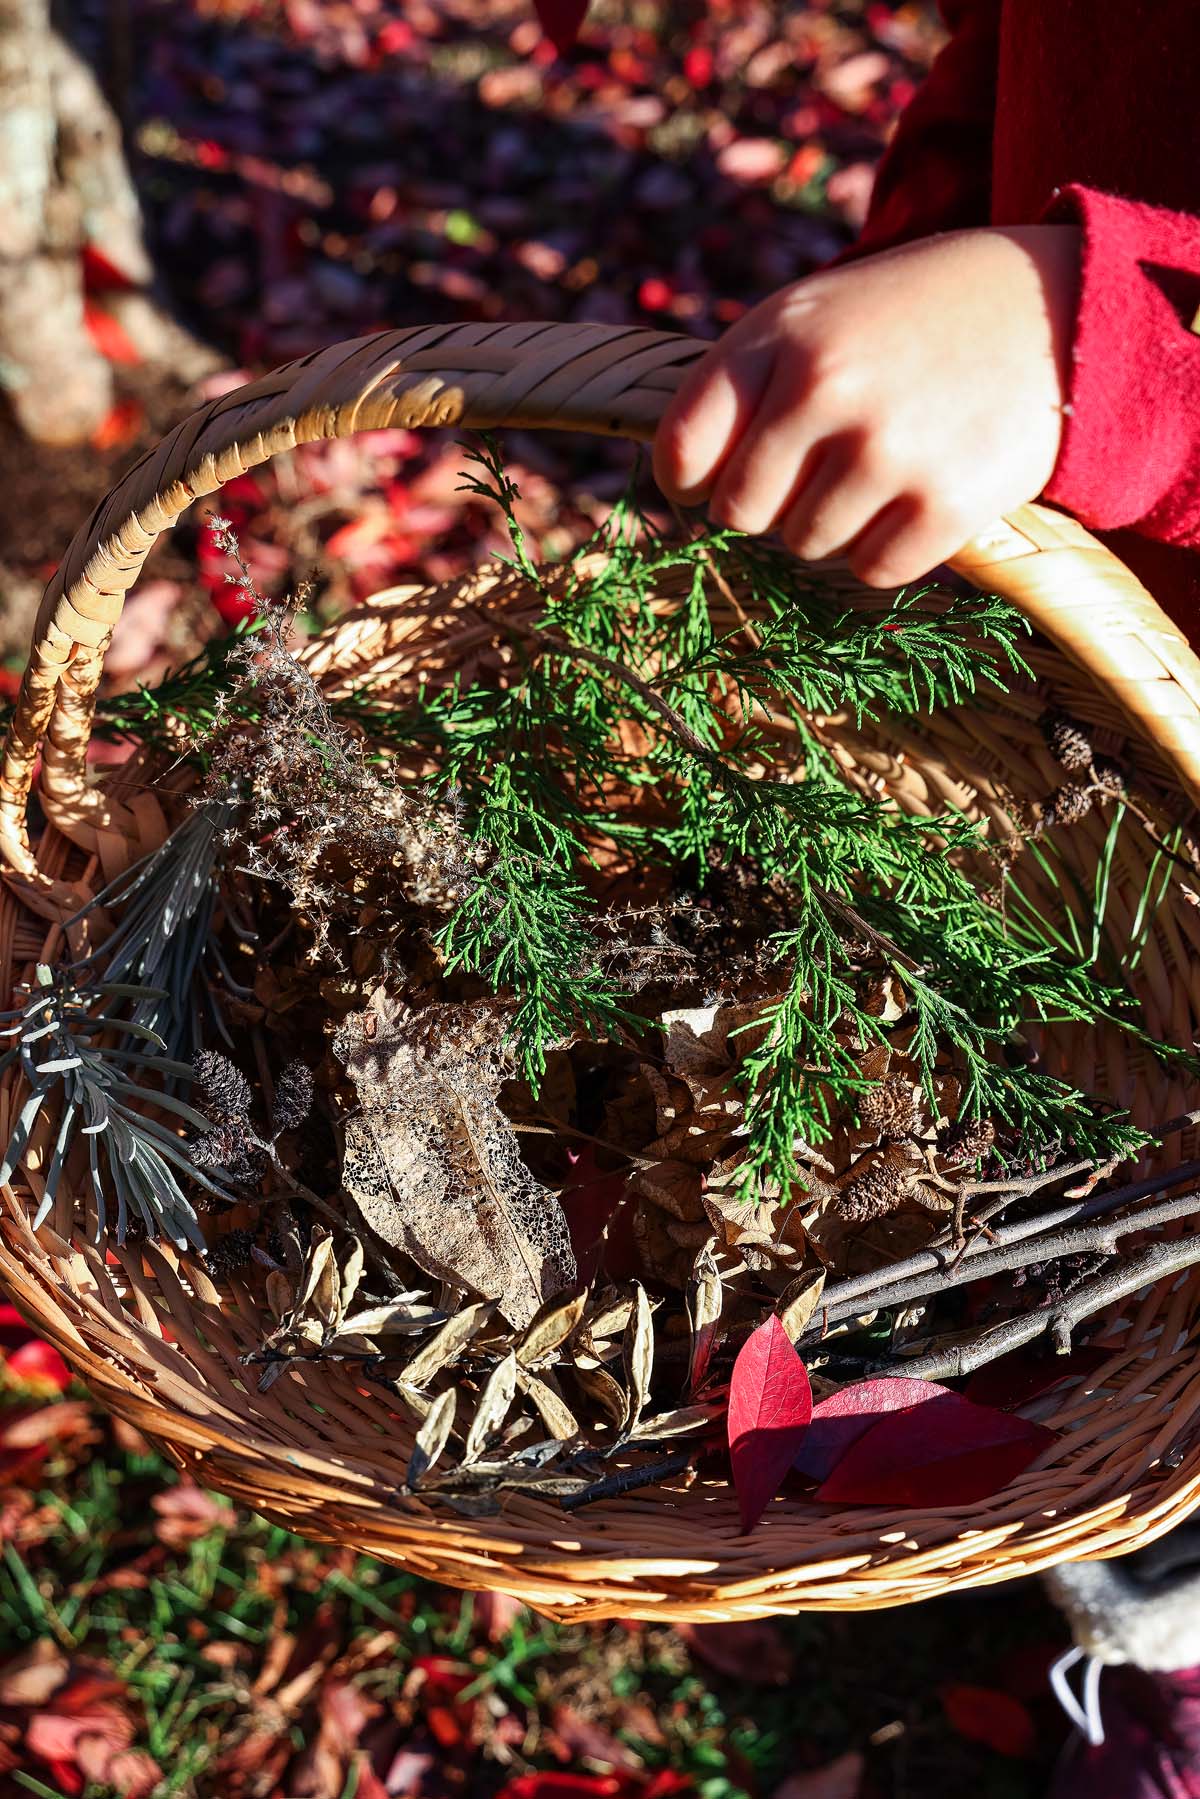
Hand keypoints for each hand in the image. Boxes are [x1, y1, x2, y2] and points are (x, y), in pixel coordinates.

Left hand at [653, 226, 1079, 586]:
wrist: (1049, 307)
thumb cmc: (904, 321)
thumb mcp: (812, 316)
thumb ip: (741, 387)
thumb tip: (684, 487)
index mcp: (778, 339)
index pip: (682, 453)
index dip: (692, 482)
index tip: (711, 484)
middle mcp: (825, 391)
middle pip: (740, 514)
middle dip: (767, 505)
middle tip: (815, 471)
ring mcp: (886, 451)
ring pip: (805, 547)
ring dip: (830, 526)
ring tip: (875, 471)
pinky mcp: (946, 504)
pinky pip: (871, 571)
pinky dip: (884, 550)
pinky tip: (911, 499)